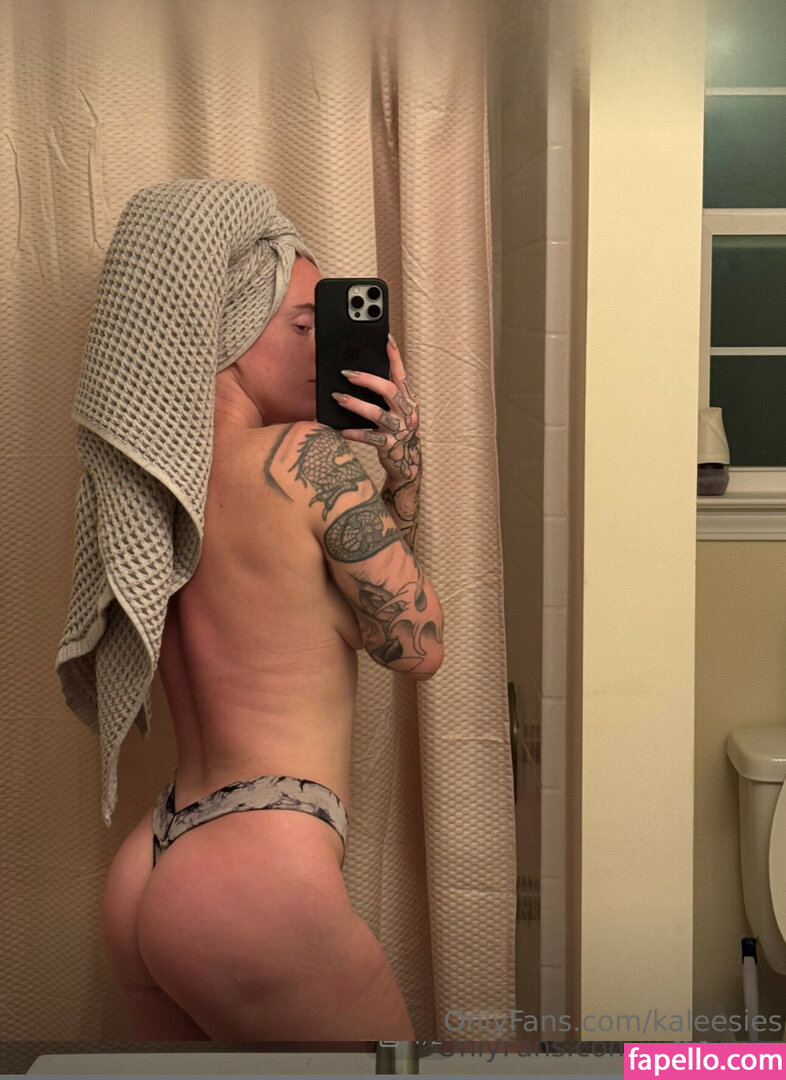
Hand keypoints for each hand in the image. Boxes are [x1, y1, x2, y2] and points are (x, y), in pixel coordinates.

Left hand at [333, 334, 420, 485]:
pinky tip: (338, 429)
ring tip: (338, 397)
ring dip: (355, 404)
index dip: (394, 356)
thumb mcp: (397, 411)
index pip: (401, 374)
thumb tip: (359, 374)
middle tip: (347, 373)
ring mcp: (399, 430)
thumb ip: (385, 395)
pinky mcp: (389, 445)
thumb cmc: (397, 431)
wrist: (406, 464)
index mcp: (409, 400)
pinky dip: (352, 432)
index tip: (386, 339)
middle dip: (367, 379)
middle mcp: (407, 413)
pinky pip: (368, 437)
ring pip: (376, 413)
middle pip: (389, 390)